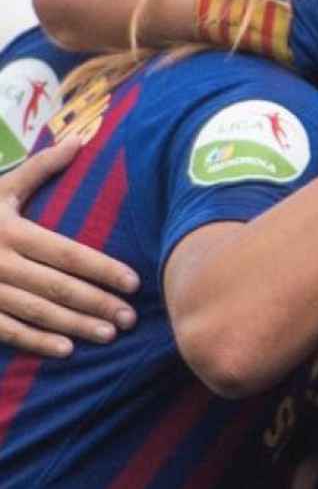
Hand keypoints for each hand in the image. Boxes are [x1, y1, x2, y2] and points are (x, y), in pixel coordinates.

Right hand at [0, 138, 139, 355]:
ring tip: (109, 334)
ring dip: (74, 325)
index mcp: (10, 230)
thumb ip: (40, 168)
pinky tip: (66, 349)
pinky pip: (6, 330)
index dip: (102, 269)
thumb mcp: (0, 188)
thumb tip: (80, 140)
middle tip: (131, 317)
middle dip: (96, 303)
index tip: (133, 282)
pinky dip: (36, 341)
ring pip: (36, 311)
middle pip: (57, 286)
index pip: (67, 253)